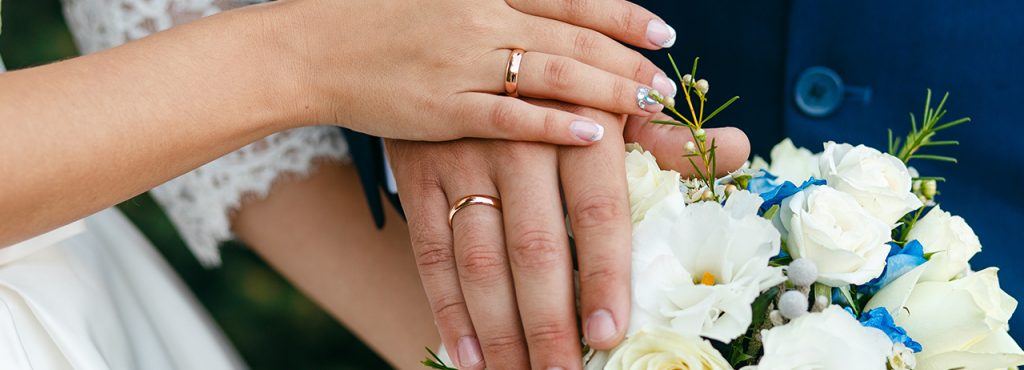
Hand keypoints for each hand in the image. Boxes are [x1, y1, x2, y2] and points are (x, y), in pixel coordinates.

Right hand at [266, 0, 677, 144]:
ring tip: (647, 105)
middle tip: (666, 81)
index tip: (663, 32)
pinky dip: (554, 124)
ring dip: (608, 89)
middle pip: (573, 38)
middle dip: (627, 59)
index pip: (570, 0)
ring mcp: (463, 63)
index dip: (621, 17)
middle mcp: (482, 19)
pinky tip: (593, 134)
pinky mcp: (442, 109)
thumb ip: (495, 8)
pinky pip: (509, 116)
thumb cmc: (375, 20)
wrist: (313, 47)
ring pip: (553, 74)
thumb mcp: (441, 2)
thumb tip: (540, 25)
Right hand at [386, 105, 748, 368]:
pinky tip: (466, 354)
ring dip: (499, 330)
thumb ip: (666, 137)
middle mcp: (518, 140)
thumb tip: (740, 149)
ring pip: (479, 260)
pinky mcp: (418, 175)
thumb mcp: (608, 100)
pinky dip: (447, 308)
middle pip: (535, 248)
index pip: (597, 211)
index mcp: (578, 121)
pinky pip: (430, 250)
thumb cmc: (554, 92)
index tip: (608, 334)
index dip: (603, 277)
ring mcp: (462, 158)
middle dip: (549, 323)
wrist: (465, 50)